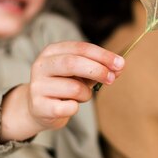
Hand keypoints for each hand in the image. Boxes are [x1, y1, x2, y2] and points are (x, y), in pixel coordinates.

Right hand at [0, 41, 123, 140]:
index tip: (120, 64)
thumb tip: (119, 67)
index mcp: (52, 51)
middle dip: (97, 70)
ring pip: (73, 87)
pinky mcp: (39, 106)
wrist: (39, 109)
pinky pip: (68, 107)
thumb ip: (100, 68)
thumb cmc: (64, 86)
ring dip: (86, 94)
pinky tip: (70, 106)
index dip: (102, 55)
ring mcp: (38, 86)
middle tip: (111, 79)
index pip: (80, 48)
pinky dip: (75, 108)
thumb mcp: (81, 73)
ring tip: (82, 96)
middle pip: (73, 63)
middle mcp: (41, 65)